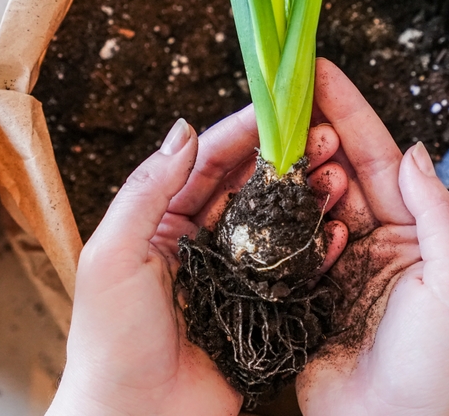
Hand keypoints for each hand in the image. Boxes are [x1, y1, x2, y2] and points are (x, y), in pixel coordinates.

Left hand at [48, 103, 347, 415]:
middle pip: (247, 187)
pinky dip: (314, 248)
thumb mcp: (113, 255)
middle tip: (318, 132)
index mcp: (161, 223)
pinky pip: (291, 271)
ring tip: (335, 170)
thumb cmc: (111, 342)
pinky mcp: (259, 311)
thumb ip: (147, 190)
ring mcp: (233, 276)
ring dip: (303, 196)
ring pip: (274, 224)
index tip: (277, 105)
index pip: (206, 163)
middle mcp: (201, 243)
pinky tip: (337, 228)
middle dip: (281, 158)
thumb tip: (182, 130)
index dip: (241, 131)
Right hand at [296, 59, 448, 415]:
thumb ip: (435, 212)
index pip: (379, 159)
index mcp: (414, 234)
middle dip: (311, 133)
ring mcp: (334, 267)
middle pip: (337, 173)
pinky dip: (274, 219)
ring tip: (269, 139)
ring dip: (290, 172)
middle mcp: (373, 243)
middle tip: (283, 100)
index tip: (320, 74)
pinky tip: (259, 192)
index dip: (349, 114)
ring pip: (306, 203)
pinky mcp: (301, 295)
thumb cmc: (440, 366)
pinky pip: (284, 246)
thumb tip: (413, 151)